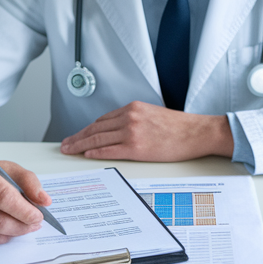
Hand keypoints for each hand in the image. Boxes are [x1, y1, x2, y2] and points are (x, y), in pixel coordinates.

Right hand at [0, 152, 51, 243]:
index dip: (24, 210)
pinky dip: (3, 236)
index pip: (3, 197)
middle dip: (23, 225)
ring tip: (24, 223)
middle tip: (36, 222)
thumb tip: (44, 201)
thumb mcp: (10, 169)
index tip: (39, 215)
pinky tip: (7, 225)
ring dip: (15, 232)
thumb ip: (29, 182)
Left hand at [60, 101, 233, 161]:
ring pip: (98, 139)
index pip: (103, 119)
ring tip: (69, 150)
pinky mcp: (136, 148)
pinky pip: (109, 150)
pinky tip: (86, 154)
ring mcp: (131, 132)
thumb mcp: (153, 115)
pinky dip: (95, 152)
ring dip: (80, 144)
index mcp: (133, 108)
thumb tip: (121, 130)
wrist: (196, 133)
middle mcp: (129, 117)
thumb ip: (135, 120)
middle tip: (65, 143)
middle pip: (95, 128)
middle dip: (78, 136)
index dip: (88, 129)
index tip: (79, 134)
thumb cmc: (180, 127)